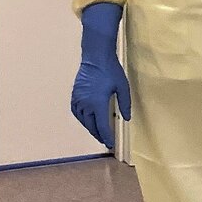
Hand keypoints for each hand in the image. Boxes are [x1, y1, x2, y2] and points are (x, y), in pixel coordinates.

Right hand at [72, 1, 130, 148]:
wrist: (96, 57)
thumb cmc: (111, 70)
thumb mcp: (123, 87)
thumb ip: (125, 104)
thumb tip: (126, 118)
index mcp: (97, 104)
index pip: (101, 126)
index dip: (106, 137)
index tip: (110, 144)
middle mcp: (85, 104)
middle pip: (91, 125)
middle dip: (98, 134)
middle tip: (105, 140)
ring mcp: (78, 99)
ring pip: (82, 120)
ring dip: (89, 127)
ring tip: (97, 132)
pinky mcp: (75, 94)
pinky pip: (75, 111)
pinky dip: (81, 118)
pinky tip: (85, 119)